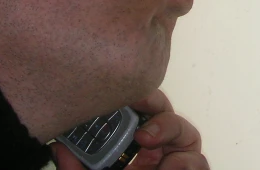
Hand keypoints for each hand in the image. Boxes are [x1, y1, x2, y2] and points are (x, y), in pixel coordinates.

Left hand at [51, 89, 208, 169]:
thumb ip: (75, 167)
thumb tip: (60, 147)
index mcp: (126, 141)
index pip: (137, 106)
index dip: (137, 96)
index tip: (129, 99)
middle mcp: (153, 147)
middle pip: (166, 113)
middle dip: (158, 116)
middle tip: (142, 135)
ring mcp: (172, 161)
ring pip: (186, 133)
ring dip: (172, 138)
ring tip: (151, 157)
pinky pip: (199, 162)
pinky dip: (186, 163)